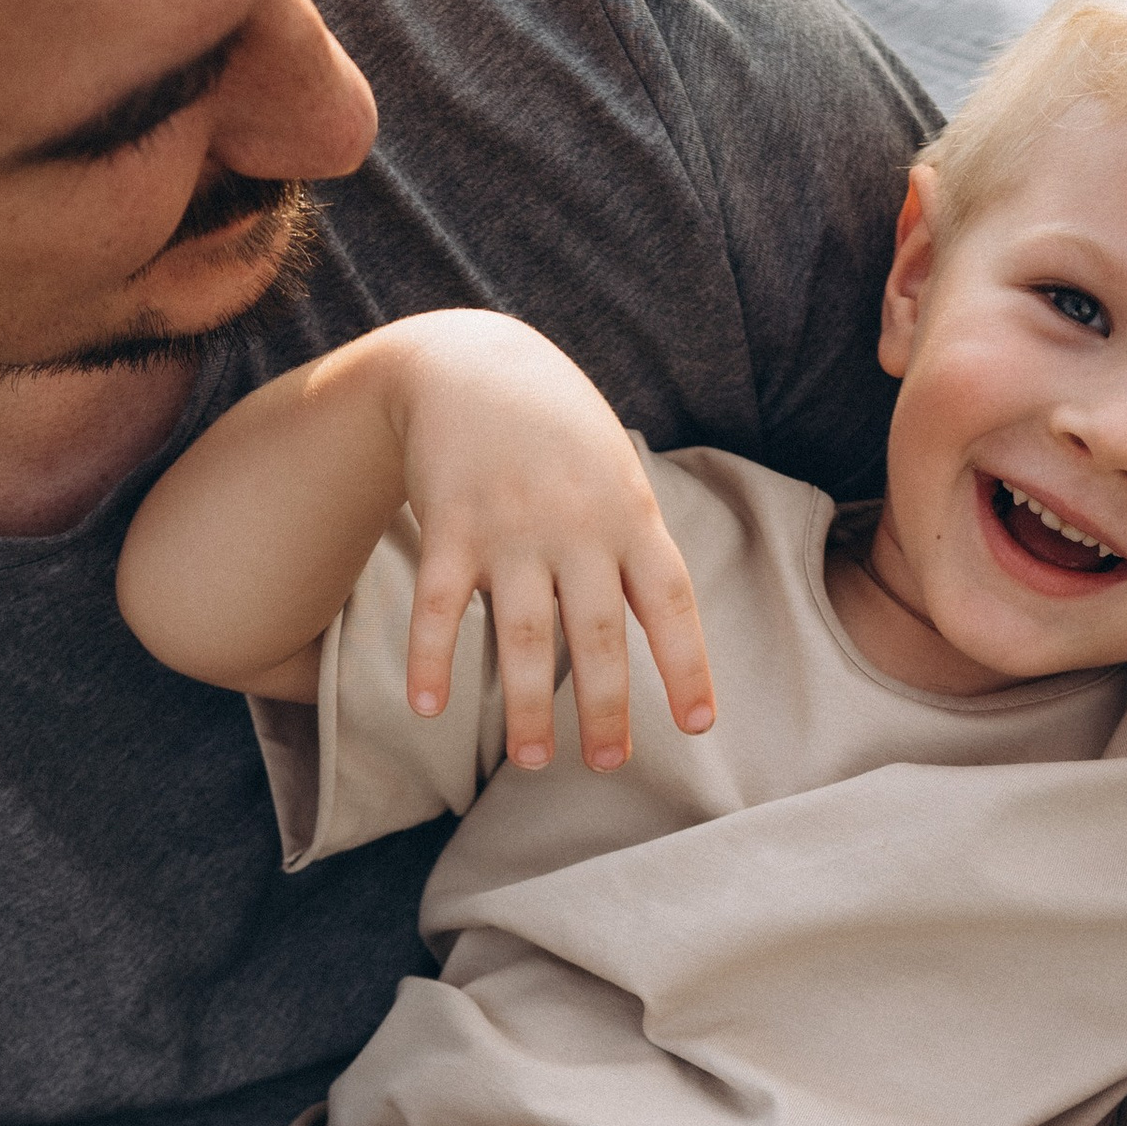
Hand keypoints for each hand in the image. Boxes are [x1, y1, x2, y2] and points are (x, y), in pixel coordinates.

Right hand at [390, 316, 714, 770]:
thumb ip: (633, 548)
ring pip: (521, 632)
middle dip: (606, 705)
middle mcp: (576, 526)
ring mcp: (511, 526)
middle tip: (610, 764)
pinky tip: (428, 708)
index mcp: (631, 515)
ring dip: (527, 704)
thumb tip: (649, 641)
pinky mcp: (449, 524)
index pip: (671, 601)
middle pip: (597, 632)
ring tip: (535, 761)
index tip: (699, 726)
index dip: (687, 665)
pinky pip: (438, 606)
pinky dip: (432, 658)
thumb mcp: (616, 474)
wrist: (473, 360)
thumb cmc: (559, 433)